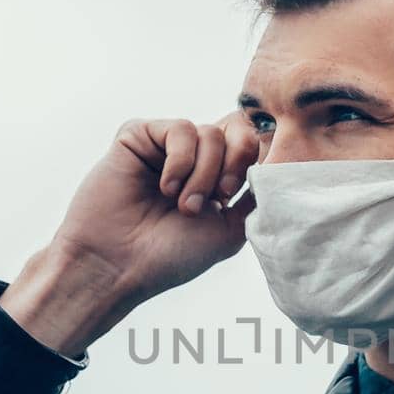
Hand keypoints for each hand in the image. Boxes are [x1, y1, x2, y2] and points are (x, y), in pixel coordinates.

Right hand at [52, 111, 259, 301]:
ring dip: (205, 173)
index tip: (243, 195)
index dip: (258, 160)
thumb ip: (256, 196)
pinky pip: (179, 128)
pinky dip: (180, 160)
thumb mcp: (230, 231)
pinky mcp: (138, 136)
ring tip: (183, 205)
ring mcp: (164, 147)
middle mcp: (191, 159)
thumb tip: (276, 163)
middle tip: (221, 197)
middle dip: (236, 162)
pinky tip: (166, 187)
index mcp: (215, 179)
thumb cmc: (169, 256)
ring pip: (209, 131)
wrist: (117, 265)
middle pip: (236, 129)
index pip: (250, 146)